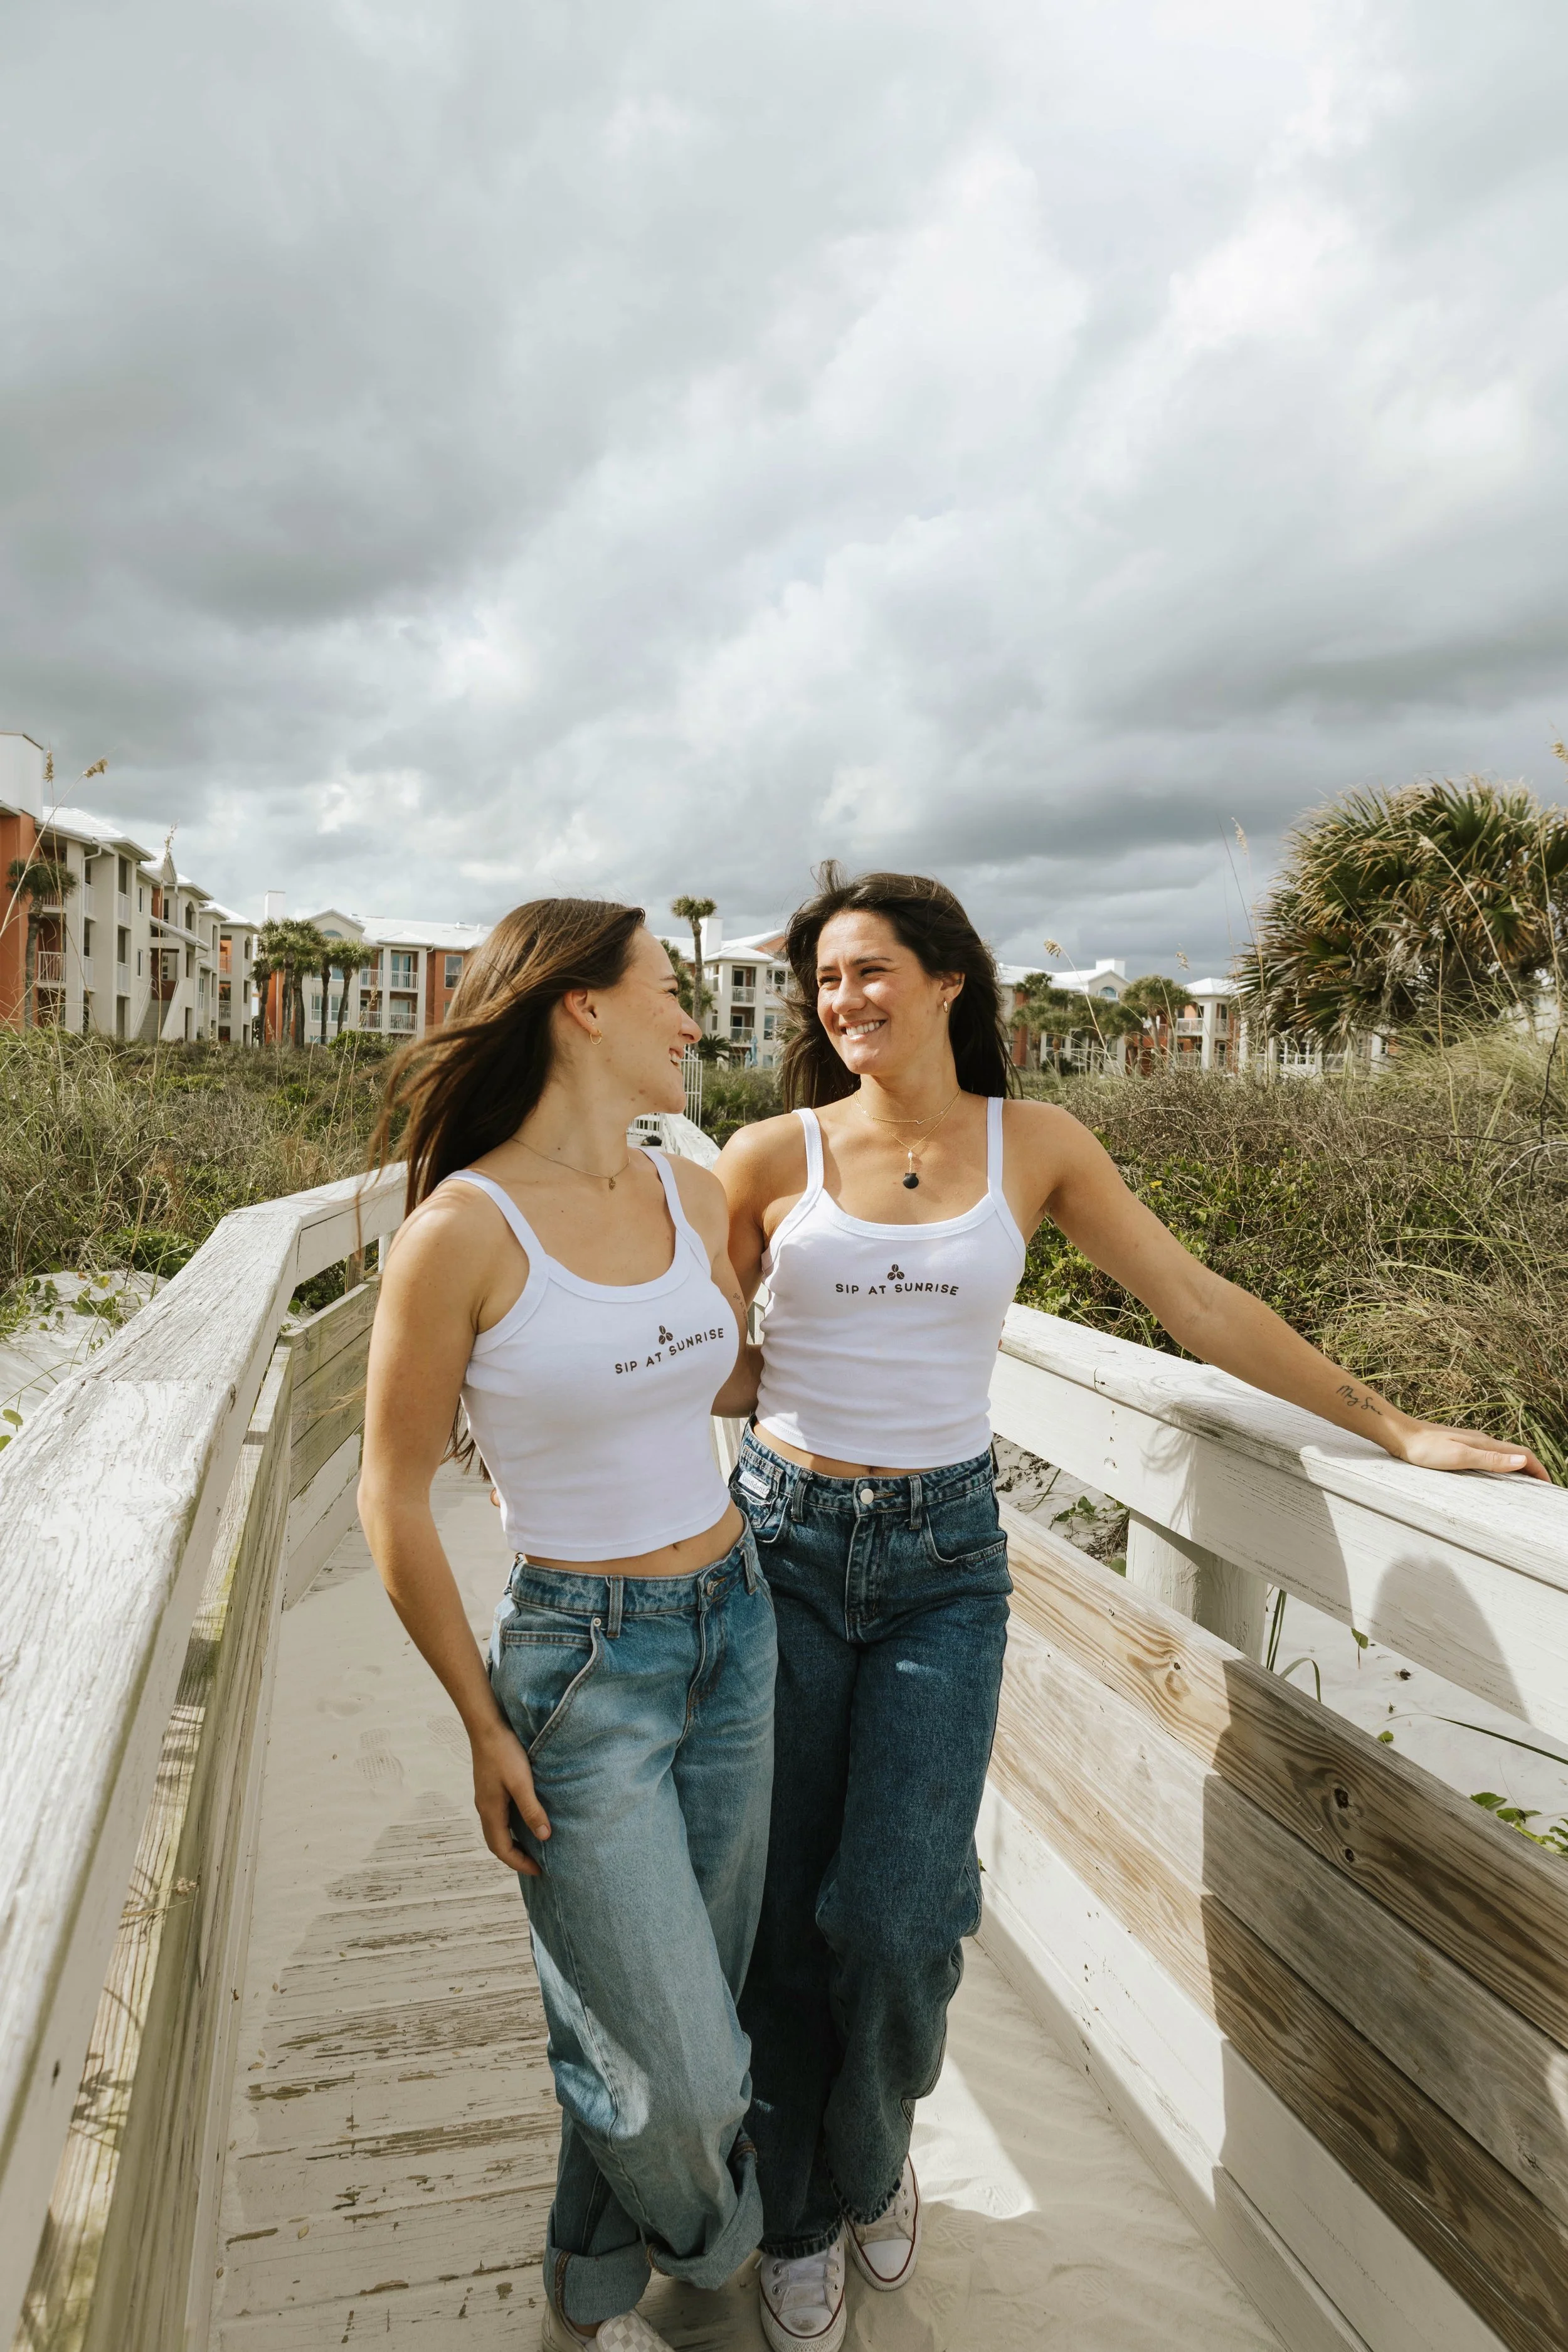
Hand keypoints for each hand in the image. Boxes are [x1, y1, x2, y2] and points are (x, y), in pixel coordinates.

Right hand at [470, 1717, 550, 1873]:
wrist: (487, 1727)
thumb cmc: (505, 1753)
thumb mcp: (522, 1783)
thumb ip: (532, 1810)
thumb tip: (544, 1837)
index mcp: (490, 1811)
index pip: (501, 1849)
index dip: (519, 1863)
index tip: (538, 1871)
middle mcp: (484, 1808)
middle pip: (496, 1843)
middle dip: (515, 1857)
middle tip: (535, 1864)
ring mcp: (485, 1798)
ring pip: (496, 1830)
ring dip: (512, 1843)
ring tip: (532, 1847)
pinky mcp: (489, 1788)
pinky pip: (498, 1817)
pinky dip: (510, 1828)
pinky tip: (523, 1821)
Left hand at [1382, 1419, 1549, 1481]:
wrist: (1399, 1435)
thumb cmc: (1425, 1448)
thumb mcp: (1459, 1456)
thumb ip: (1490, 1460)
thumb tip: (1521, 1462)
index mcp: (1485, 1444)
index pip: (1522, 1455)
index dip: (1538, 1469)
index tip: (1550, 1485)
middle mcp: (1481, 1441)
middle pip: (1515, 1454)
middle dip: (1532, 1469)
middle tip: (1542, 1487)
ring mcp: (1470, 1443)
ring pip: (1502, 1455)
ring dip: (1518, 1468)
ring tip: (1525, 1483)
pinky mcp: (1458, 1447)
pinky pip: (1488, 1457)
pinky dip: (1500, 1466)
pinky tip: (1494, 1475)